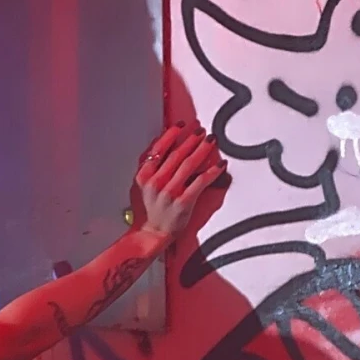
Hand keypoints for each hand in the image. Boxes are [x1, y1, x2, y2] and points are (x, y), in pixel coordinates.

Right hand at [132, 122, 228, 241]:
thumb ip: (149, 167)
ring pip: (189, 165)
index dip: (171, 135)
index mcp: (144, 175)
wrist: (152, 233)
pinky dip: (212, 172)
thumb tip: (161, 147)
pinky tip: (219, 165)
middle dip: (190, 139)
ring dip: (202, 150)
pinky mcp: (183, 201)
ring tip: (210, 141)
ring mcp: (169, 191)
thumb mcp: (140, 186)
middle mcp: (156, 182)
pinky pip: (200, 182)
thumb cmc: (148, 210)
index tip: (180, 126)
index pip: (158, 149)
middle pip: (176, 154)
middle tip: (200, 131)